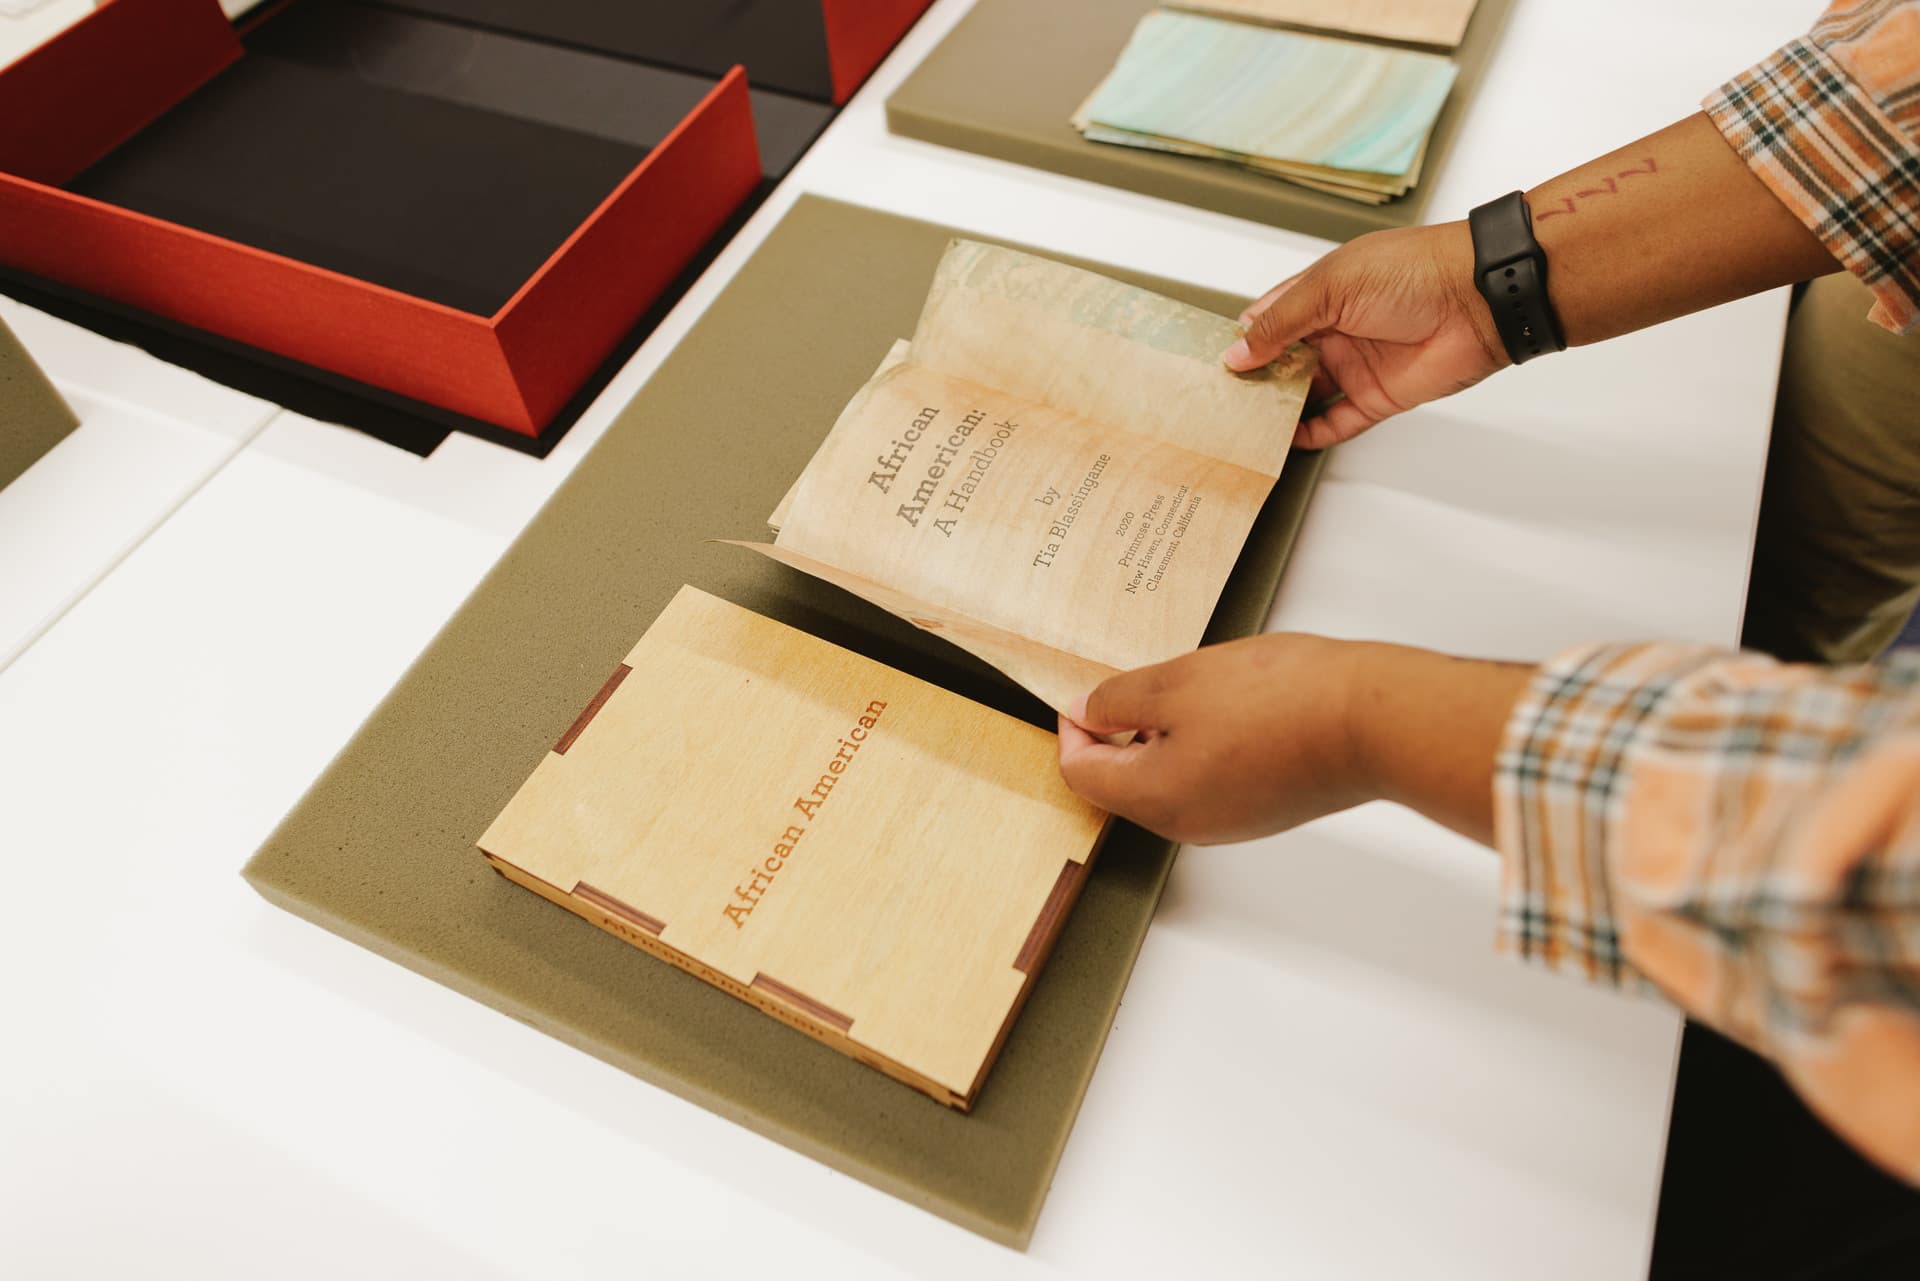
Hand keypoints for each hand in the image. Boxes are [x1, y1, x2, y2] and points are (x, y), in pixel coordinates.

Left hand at [1058, 635, 1531, 845]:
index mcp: (1155, 798)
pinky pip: (1211, 779)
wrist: (1372, 719)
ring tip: (1199, 687)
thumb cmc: (1282, 699)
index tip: (1086, 693)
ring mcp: (1230, 821)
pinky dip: (1205, 744)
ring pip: (1168, 779)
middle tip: (1146, 681)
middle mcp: (1188, 824)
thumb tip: (1086, 711)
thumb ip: (1118, 699)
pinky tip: (1234, 706)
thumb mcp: (1176, 681)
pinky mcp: (1264, 809)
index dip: (1072, 727)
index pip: (1080, 773)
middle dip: (1122, 730)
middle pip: (1123, 782)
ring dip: (1166, 735)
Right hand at [1224, 222, 1506, 447]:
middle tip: (1220, 401)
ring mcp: (1354, 364)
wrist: (1479, 299)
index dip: (1243, 341)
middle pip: (1282, 362)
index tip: (1213, 364)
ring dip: (1278, 409)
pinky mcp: (1376, 397)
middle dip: (1254, 380)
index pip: (1269, 320)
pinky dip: (1311, 434)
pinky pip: (1336, 422)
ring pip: (1305, 395)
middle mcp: (1334, 329)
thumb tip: (1238, 352)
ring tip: (1242, 425)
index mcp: (1320, 292)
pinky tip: (1285, 442)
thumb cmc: (1411, 272)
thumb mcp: (1331, 286)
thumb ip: (1281, 322)